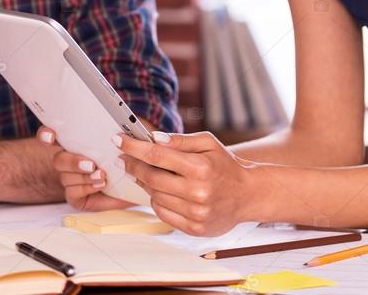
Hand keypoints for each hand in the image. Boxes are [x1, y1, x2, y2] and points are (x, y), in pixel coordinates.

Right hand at [36, 126, 132, 210]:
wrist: (136, 184)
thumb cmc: (129, 159)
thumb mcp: (128, 141)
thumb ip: (123, 130)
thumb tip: (121, 124)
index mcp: (76, 143)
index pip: (52, 135)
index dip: (46, 135)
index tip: (51, 136)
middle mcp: (69, 160)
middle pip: (58, 159)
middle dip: (73, 161)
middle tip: (91, 164)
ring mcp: (70, 178)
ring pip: (65, 176)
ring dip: (85, 176)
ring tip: (102, 176)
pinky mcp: (75, 196)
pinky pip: (72, 192)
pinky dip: (86, 187)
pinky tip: (100, 185)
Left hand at [116, 131, 254, 235]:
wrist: (248, 194)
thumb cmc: (225, 165)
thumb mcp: (208, 143)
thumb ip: (180, 140)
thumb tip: (153, 138)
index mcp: (200, 167)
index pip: (157, 155)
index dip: (134, 147)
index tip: (118, 139)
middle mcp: (198, 191)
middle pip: (151, 177)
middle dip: (133, 165)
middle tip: (124, 158)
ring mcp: (196, 212)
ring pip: (155, 195)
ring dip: (144, 182)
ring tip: (144, 173)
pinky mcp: (195, 228)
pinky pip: (163, 213)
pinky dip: (156, 200)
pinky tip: (160, 190)